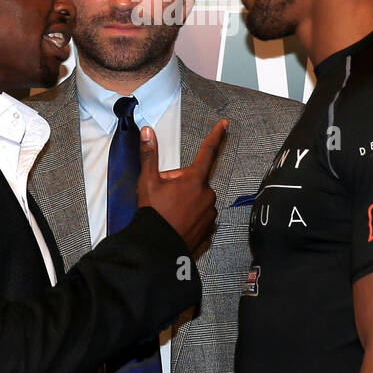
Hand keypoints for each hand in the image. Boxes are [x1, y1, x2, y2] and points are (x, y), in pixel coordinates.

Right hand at [137, 119, 227, 254]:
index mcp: (195, 180)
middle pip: (194, 181)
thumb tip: (147, 131)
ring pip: (197, 199)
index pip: (207, 151)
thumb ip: (149, 155)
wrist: (157, 248)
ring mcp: (210, 213)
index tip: (225, 124)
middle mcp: (207, 195)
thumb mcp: (148, 182)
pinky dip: (190, 216)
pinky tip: (177, 222)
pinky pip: (200, 216)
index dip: (216, 135)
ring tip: (168, 212)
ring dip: (185, 201)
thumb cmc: (153, 213)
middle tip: (163, 195)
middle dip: (180, 184)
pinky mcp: (209, 229)